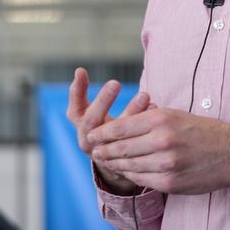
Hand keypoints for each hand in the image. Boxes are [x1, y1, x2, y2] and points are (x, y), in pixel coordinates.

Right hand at [66, 67, 151, 193]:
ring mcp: (104, 151)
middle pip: (92, 120)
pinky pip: (134, 142)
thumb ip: (81, 92)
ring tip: (144, 95)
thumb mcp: (88, 109)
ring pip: (116, 133)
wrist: (112, 159)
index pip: (75, 108)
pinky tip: (154, 109)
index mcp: (79, 124)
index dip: (77, 91)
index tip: (82, 72)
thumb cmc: (100, 123)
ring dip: (130, 113)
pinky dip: (145, 126)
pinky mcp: (123, 158)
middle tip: (115, 83)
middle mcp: (88, 138)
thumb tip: (78, 70)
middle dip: (103, 100)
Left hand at [87, 107, 229, 194]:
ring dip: (114, 164)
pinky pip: (142, 180)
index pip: (121, 127)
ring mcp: (166, 164)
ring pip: (130, 165)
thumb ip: (146, 119)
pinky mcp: (170, 182)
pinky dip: (131, 175)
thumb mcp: (173, 114)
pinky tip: (125, 171)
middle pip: (121, 147)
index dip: (102, 133)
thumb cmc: (199, 130)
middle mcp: (161, 140)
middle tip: (94, 151)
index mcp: (160, 119)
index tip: (93, 135)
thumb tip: (118, 126)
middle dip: (104, 150)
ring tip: (106, 161)